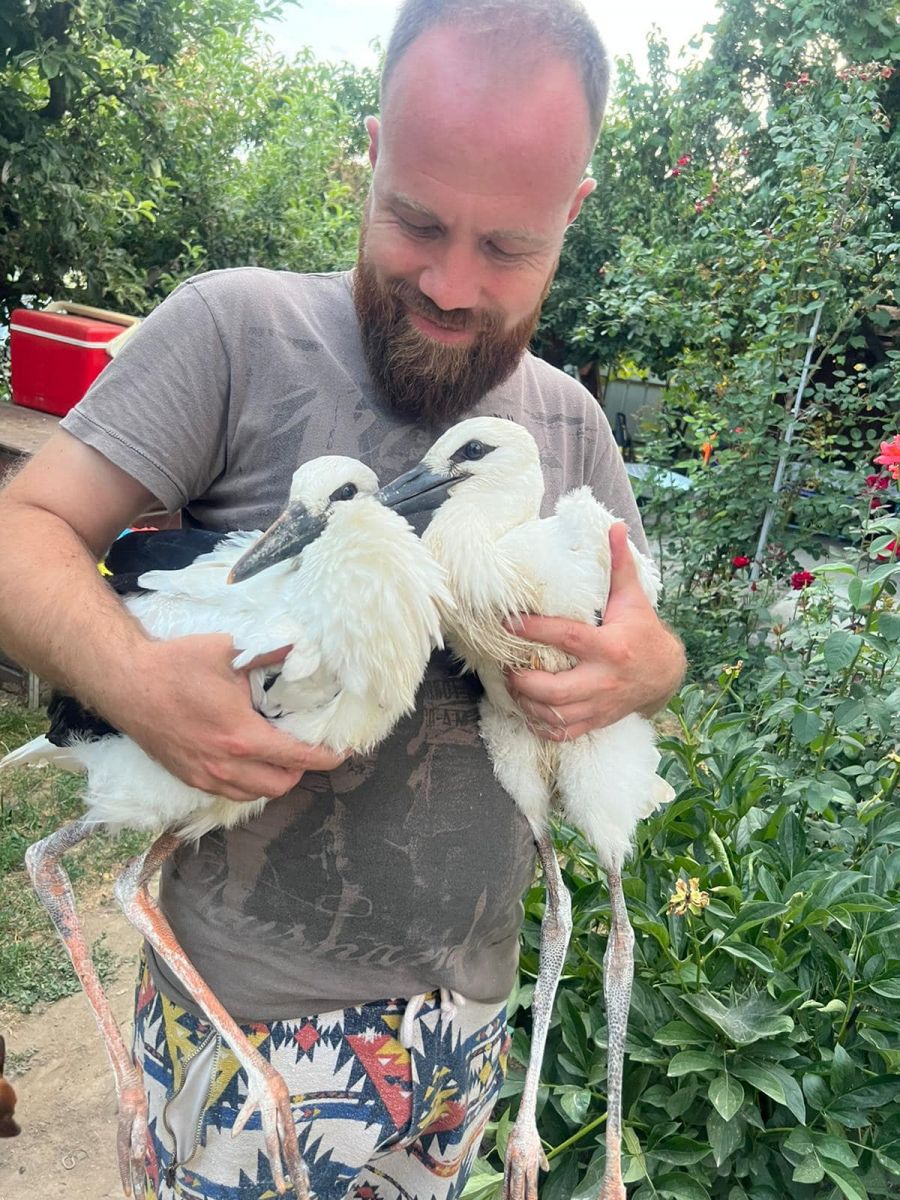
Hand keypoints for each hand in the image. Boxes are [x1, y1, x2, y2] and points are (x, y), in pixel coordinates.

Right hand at [99, 634, 347, 801]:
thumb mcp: (229, 651)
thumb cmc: (176, 665)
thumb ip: (269, 654)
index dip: (325, 757)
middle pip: (281, 784)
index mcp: (242, 736)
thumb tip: (301, 649)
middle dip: (301, 770)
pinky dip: (248, 784)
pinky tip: (250, 762)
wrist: (126, 682)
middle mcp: (225, 765)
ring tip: (280, 756)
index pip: (297, 757)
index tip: (341, 752)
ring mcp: (204, 776)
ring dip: (274, 779)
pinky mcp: (188, 777)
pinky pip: (229, 793)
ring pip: (255, 795)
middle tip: (306, 748)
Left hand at [505, 524, 685, 740]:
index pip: (566, 638)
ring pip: (555, 716)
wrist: (665, 674)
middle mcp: (604, 679)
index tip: (509, 622)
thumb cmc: (642, 631)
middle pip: (554, 690)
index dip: (535, 630)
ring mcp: (599, 705)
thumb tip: (614, 527)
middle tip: (507, 667)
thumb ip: (619, 565)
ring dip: (526, 704)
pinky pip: (563, 732)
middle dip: (523, 681)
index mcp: (610, 647)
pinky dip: (541, 725)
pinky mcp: (596, 721)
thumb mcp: (633, 598)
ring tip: (512, 686)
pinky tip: (527, 710)